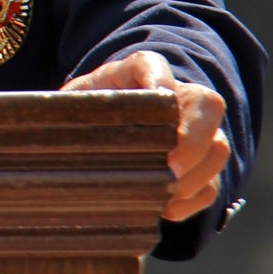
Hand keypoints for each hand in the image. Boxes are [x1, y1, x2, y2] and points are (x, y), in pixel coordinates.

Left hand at [61, 50, 228, 221]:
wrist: (101, 128)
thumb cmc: (83, 113)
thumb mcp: (71, 105)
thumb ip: (68, 113)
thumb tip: (55, 135)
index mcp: (135, 72)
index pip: (152, 65)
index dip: (157, 79)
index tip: (154, 95)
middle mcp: (174, 96)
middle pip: (206, 104)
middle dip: (194, 138)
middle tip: (171, 167)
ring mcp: (193, 130)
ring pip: (217, 146)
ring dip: (195, 176)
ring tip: (163, 194)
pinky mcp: (199, 166)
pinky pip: (212, 184)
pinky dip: (192, 199)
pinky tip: (165, 208)